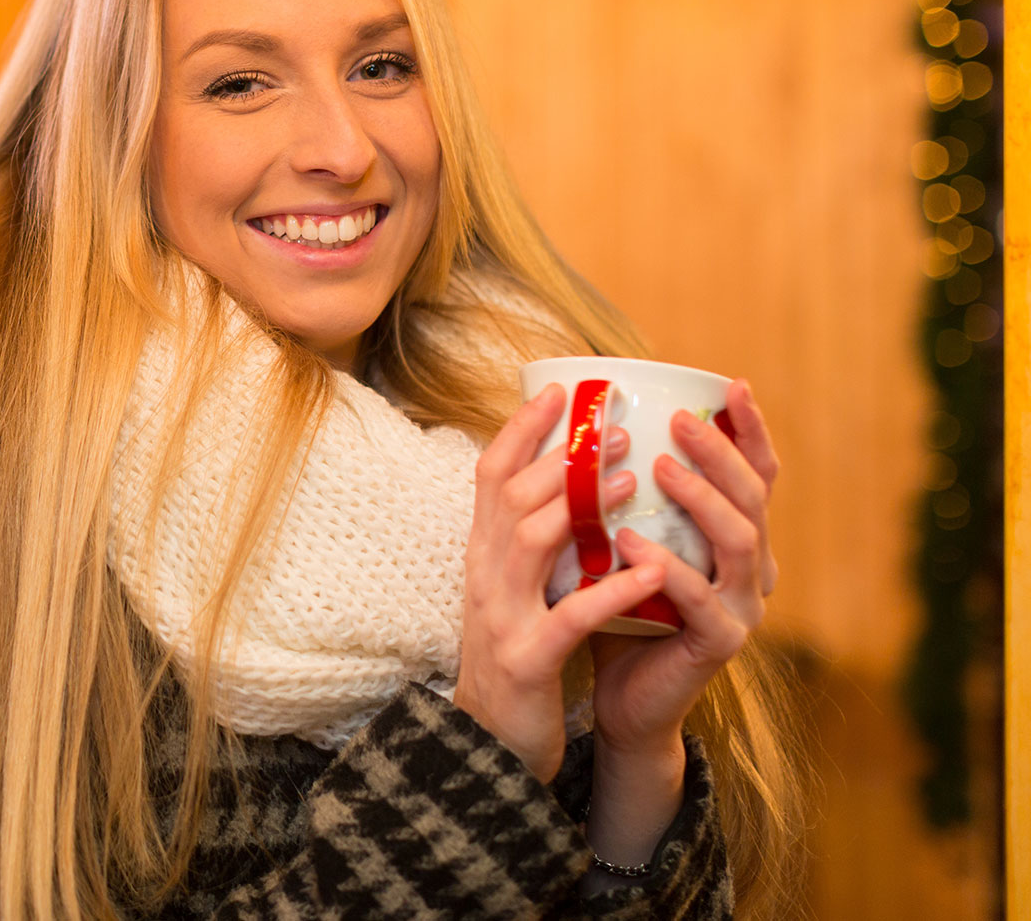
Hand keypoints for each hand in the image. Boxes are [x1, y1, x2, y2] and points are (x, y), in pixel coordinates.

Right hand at [455, 383, 669, 782]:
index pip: (490, 474)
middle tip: (613, 424)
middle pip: (511, 494)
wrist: (490, 744)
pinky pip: (571, 617)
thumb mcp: (516, 590)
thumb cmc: (518, 660)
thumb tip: (568, 487)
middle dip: (561, 453)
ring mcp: (500, 616)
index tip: (560, 390)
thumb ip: (534, 543)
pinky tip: (653, 570)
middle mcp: (483, 574)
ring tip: (633, 480)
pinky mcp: (527, 659)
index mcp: (482, 554)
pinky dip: (613, 589)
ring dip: (582, 503)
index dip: (521, 428)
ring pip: (532, 540)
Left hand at [588, 378, 778, 755]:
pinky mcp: (720, 643)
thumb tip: (588, 422)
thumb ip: (621, 493)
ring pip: (740, 541)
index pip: (755, 473)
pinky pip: (699, 598)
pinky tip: (631, 542)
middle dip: (720, 453)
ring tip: (658, 467)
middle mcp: (751, 568)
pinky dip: (667, 568)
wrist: (617, 692)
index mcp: (732, 536)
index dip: (750, 430)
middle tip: (682, 419)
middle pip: (754, 497)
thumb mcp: (619, 540)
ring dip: (701, 499)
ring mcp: (742, 607)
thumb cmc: (617, 606)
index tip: (733, 385)